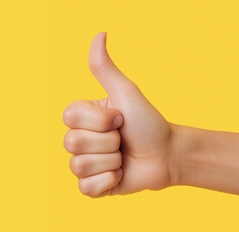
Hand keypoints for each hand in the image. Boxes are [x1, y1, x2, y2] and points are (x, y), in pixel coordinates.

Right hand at [63, 32, 173, 197]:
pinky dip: (108, 182)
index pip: (70, 120)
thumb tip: (99, 35)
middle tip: (123, 140)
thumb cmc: (147, 122)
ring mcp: (84, 165)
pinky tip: (121, 175)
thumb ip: (106, 68)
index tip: (120, 119)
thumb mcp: (126, 93)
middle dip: (108, 142)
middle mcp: (78, 141)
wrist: (167, 154)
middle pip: (74, 143)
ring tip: (123, 158)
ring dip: (111, 162)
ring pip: (79, 166)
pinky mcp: (93, 187)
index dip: (100, 121)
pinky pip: (86, 189)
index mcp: (81, 119)